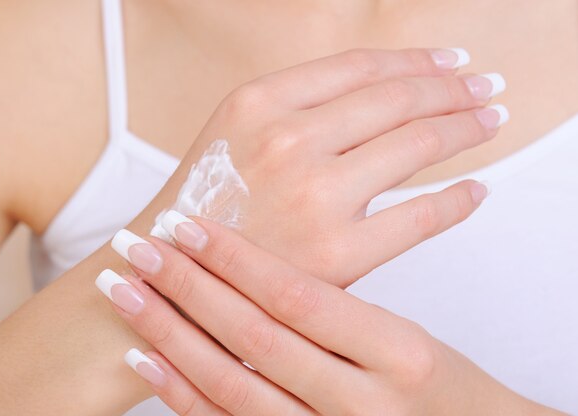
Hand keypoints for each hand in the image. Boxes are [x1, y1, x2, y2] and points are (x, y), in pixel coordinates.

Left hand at [98, 215, 560, 414]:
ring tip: (126, 293)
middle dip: (190, 288)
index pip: (300, 298)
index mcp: (399, 352)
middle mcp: (361, 401)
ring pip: (232, 386)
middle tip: (137, 247)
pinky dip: (183, 393)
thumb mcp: (412, 339)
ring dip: (171, 336)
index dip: (237, 260)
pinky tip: (147, 360)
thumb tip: (265, 252)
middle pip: (256, 338)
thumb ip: (346, 305)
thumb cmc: (440, 387)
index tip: (187, 225)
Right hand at [155, 48, 503, 286]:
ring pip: (416, 145)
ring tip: (489, 122)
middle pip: (398, 99)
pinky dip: (457, 200)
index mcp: (257, 103)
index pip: (361, 66)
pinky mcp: (335, 255)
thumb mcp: (232, 133)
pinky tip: (476, 190)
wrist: (168, 279)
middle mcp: (286, 140)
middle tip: (485, 89)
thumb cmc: (204, 206)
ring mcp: (313, 197)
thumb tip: (381, 94)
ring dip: (466, 128)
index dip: (416, 60)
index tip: (450, 63)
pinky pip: (418, 217)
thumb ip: (297, 107)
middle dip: (454, 90)